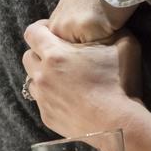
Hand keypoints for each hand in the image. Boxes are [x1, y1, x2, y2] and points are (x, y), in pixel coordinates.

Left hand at [23, 20, 141, 137]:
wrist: (117, 124)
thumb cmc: (118, 83)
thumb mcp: (123, 45)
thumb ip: (112, 31)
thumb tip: (110, 25)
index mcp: (55, 54)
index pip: (32, 32)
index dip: (40, 28)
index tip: (52, 30)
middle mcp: (43, 75)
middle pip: (28, 56)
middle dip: (40, 52)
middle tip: (59, 54)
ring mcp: (43, 98)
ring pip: (32, 79)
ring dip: (43, 75)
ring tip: (63, 77)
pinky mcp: (47, 116)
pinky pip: (41, 100)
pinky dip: (50, 95)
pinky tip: (69, 96)